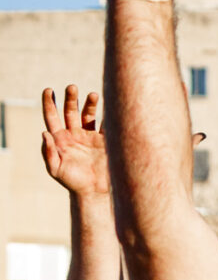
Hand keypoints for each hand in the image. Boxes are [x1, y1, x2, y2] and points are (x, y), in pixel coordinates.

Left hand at [39, 87, 106, 201]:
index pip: (52, 116)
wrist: (96, 192)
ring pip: (89, 114)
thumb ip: (48, 152)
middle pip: (70, 111)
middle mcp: (75, 135)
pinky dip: (109, 116)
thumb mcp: (55, 169)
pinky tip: (111, 107)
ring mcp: (91, 137)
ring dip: (90, 103)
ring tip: (93, 95)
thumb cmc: (73, 182)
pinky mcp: (106, 141)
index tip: (48, 90)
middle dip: (70, 98)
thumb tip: (44, 132)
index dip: (49, 103)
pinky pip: (107, 125)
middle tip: (72, 87)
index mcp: (60, 139)